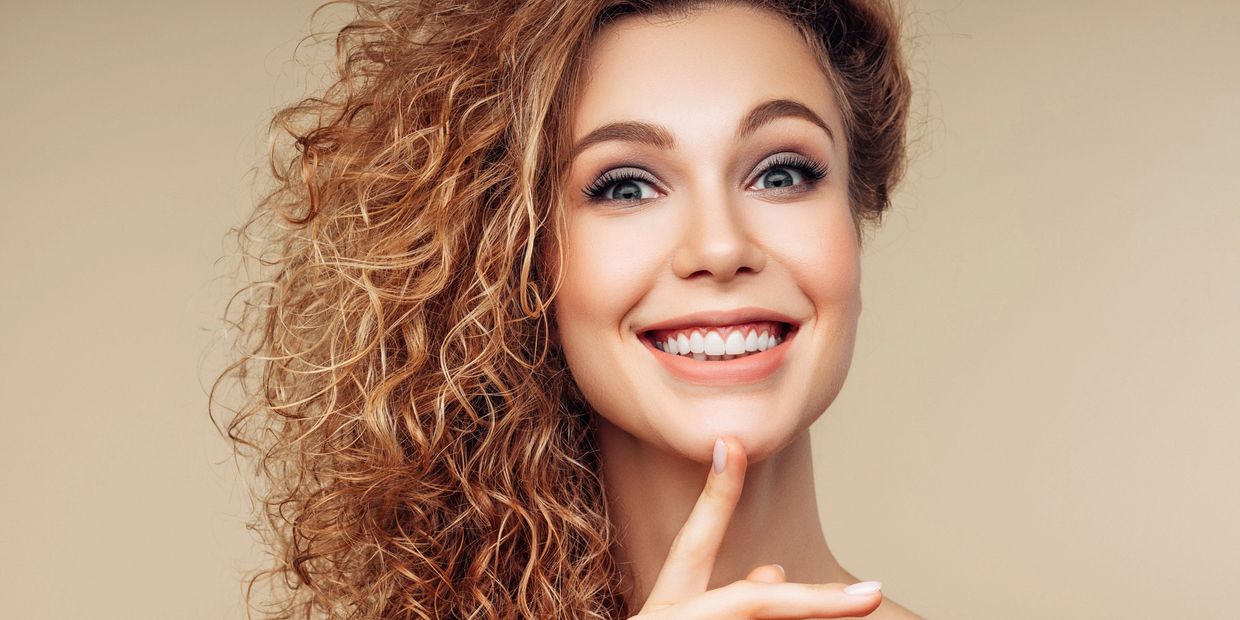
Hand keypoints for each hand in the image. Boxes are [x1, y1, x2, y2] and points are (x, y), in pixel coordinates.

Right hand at [629, 436, 883, 618]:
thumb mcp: (682, 618)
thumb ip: (733, 600)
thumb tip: (777, 570)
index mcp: (668, 608)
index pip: (695, 542)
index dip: (716, 495)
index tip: (731, 444)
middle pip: (754, 605)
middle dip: (818, 602)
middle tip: (871, 594)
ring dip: (808, 611)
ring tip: (834, 601)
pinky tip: (823, 607)